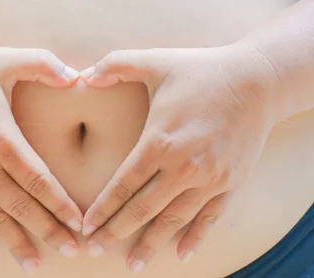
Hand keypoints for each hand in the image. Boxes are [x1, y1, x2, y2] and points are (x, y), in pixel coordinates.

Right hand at [0, 47, 82, 272]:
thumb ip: (43, 64)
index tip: (80, 224)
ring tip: (34, 264)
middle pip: (20, 206)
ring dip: (15, 241)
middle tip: (71, 250)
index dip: (61, 205)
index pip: (39, 181)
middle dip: (48, 230)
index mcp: (1, 139)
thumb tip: (77, 76)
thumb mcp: (3, 59)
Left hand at [79, 44, 280, 272]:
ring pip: (173, 220)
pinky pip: (209, 218)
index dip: (102, 210)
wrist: (258, 80)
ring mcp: (209, 178)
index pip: (122, 186)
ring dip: (151, 244)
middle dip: (116, 232)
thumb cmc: (201, 70)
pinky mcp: (230, 183)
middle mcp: (183, 166)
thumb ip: (115, 65)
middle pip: (142, 209)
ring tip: (132, 266)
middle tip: (94, 250)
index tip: (86, 228)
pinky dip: (194, 237)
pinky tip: (180, 253)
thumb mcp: (155, 61)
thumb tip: (82, 76)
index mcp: (159, 141)